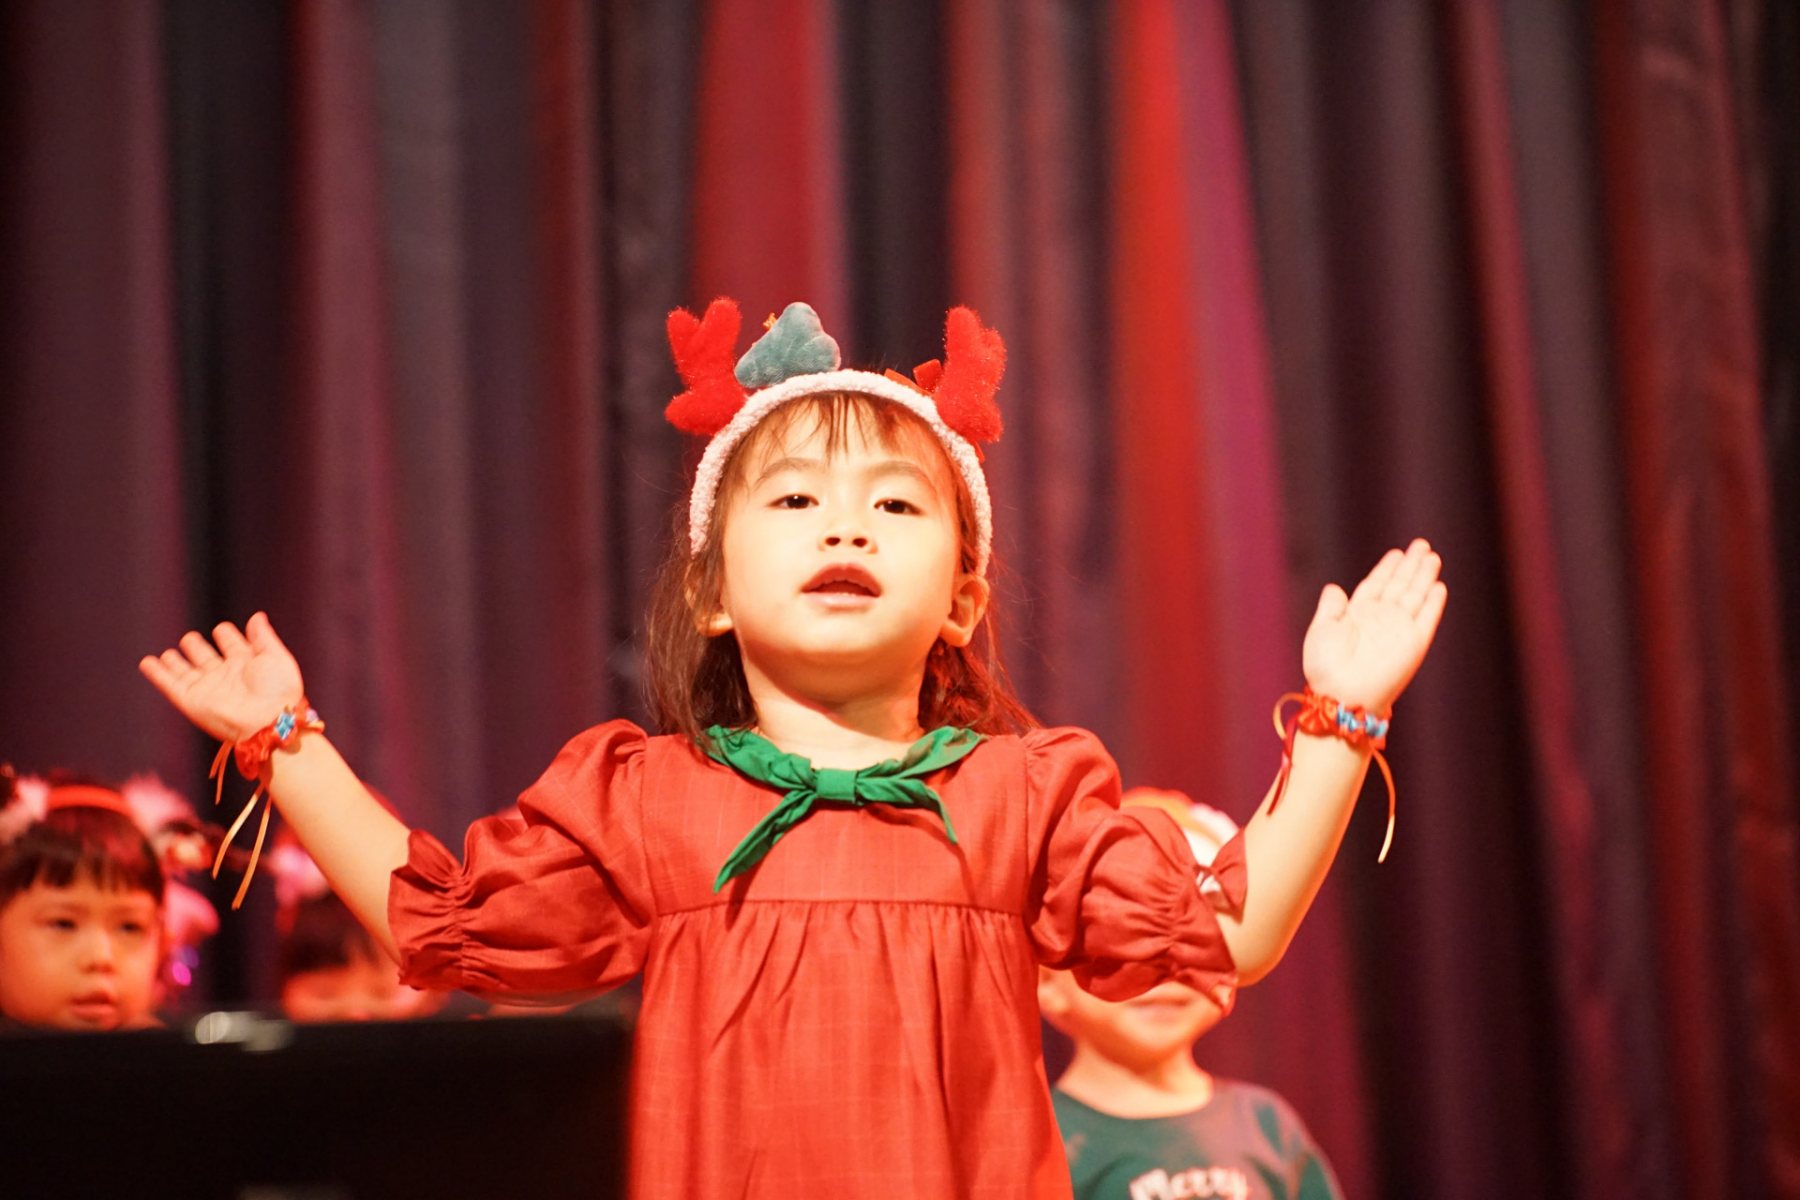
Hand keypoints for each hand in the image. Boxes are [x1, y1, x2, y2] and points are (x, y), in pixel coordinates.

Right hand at [139, 613, 305, 742]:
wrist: (267, 720)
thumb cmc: (278, 690)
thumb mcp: (276, 657)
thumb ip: (263, 636)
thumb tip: (257, 615)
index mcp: (248, 664)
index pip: (232, 644)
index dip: (227, 636)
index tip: (223, 630)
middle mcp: (226, 676)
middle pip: (206, 657)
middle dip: (197, 648)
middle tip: (190, 639)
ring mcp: (207, 688)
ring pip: (186, 671)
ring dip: (175, 662)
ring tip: (168, 653)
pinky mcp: (192, 701)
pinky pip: (170, 685)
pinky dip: (157, 674)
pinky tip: (147, 663)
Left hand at [1302, 539, 1446, 713]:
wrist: (1342, 694)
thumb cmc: (1325, 666)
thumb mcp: (1322, 630)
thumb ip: (1331, 607)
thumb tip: (1333, 586)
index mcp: (1357, 615)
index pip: (1377, 584)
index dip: (1387, 568)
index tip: (1397, 553)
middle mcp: (1380, 620)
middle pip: (1400, 585)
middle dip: (1411, 565)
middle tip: (1422, 545)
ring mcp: (1398, 630)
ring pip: (1415, 596)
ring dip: (1424, 577)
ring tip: (1432, 557)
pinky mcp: (1414, 643)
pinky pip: (1427, 618)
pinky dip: (1433, 603)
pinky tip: (1439, 586)